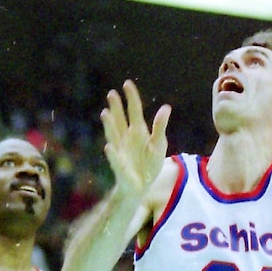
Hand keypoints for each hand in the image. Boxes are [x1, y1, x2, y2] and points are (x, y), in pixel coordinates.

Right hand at [101, 80, 170, 201]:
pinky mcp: (120, 166)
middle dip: (116, 108)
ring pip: (113, 135)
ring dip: (109, 125)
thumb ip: (160, 127)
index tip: (127, 84)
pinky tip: (108, 147)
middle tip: (111, 93)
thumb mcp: (159, 144)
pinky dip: (112, 154)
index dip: (131, 98)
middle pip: (120, 119)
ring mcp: (121, 151)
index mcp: (138, 131)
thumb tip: (166, 107)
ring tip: (105, 113)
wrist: (141, 187)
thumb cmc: (149, 164)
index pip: (134, 111)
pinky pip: (116, 159)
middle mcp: (126, 138)